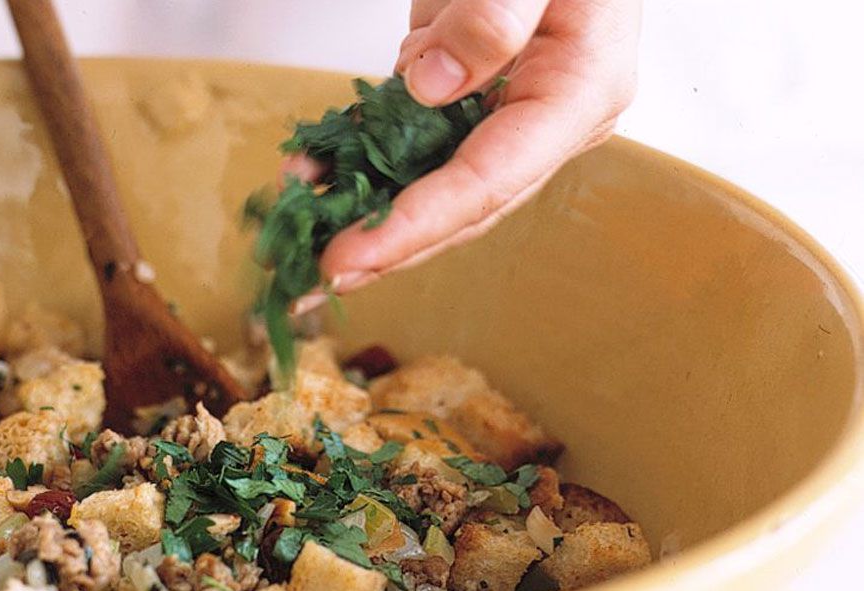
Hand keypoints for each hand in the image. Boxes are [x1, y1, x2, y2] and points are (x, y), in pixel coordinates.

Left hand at [294, 0, 639, 312]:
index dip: (414, 227)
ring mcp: (503, 108)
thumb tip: (429, 87)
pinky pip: (408, 136)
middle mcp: (543, 118)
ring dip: (359, 204)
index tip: (347, 258)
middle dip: (383, 245)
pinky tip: (309, 169)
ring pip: (426, 178)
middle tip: (312, 280)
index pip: (489, 183)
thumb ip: (494, 17)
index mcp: (579, 94)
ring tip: (295, 225)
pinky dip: (358, 154)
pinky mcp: (466, 91)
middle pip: (459, 205)